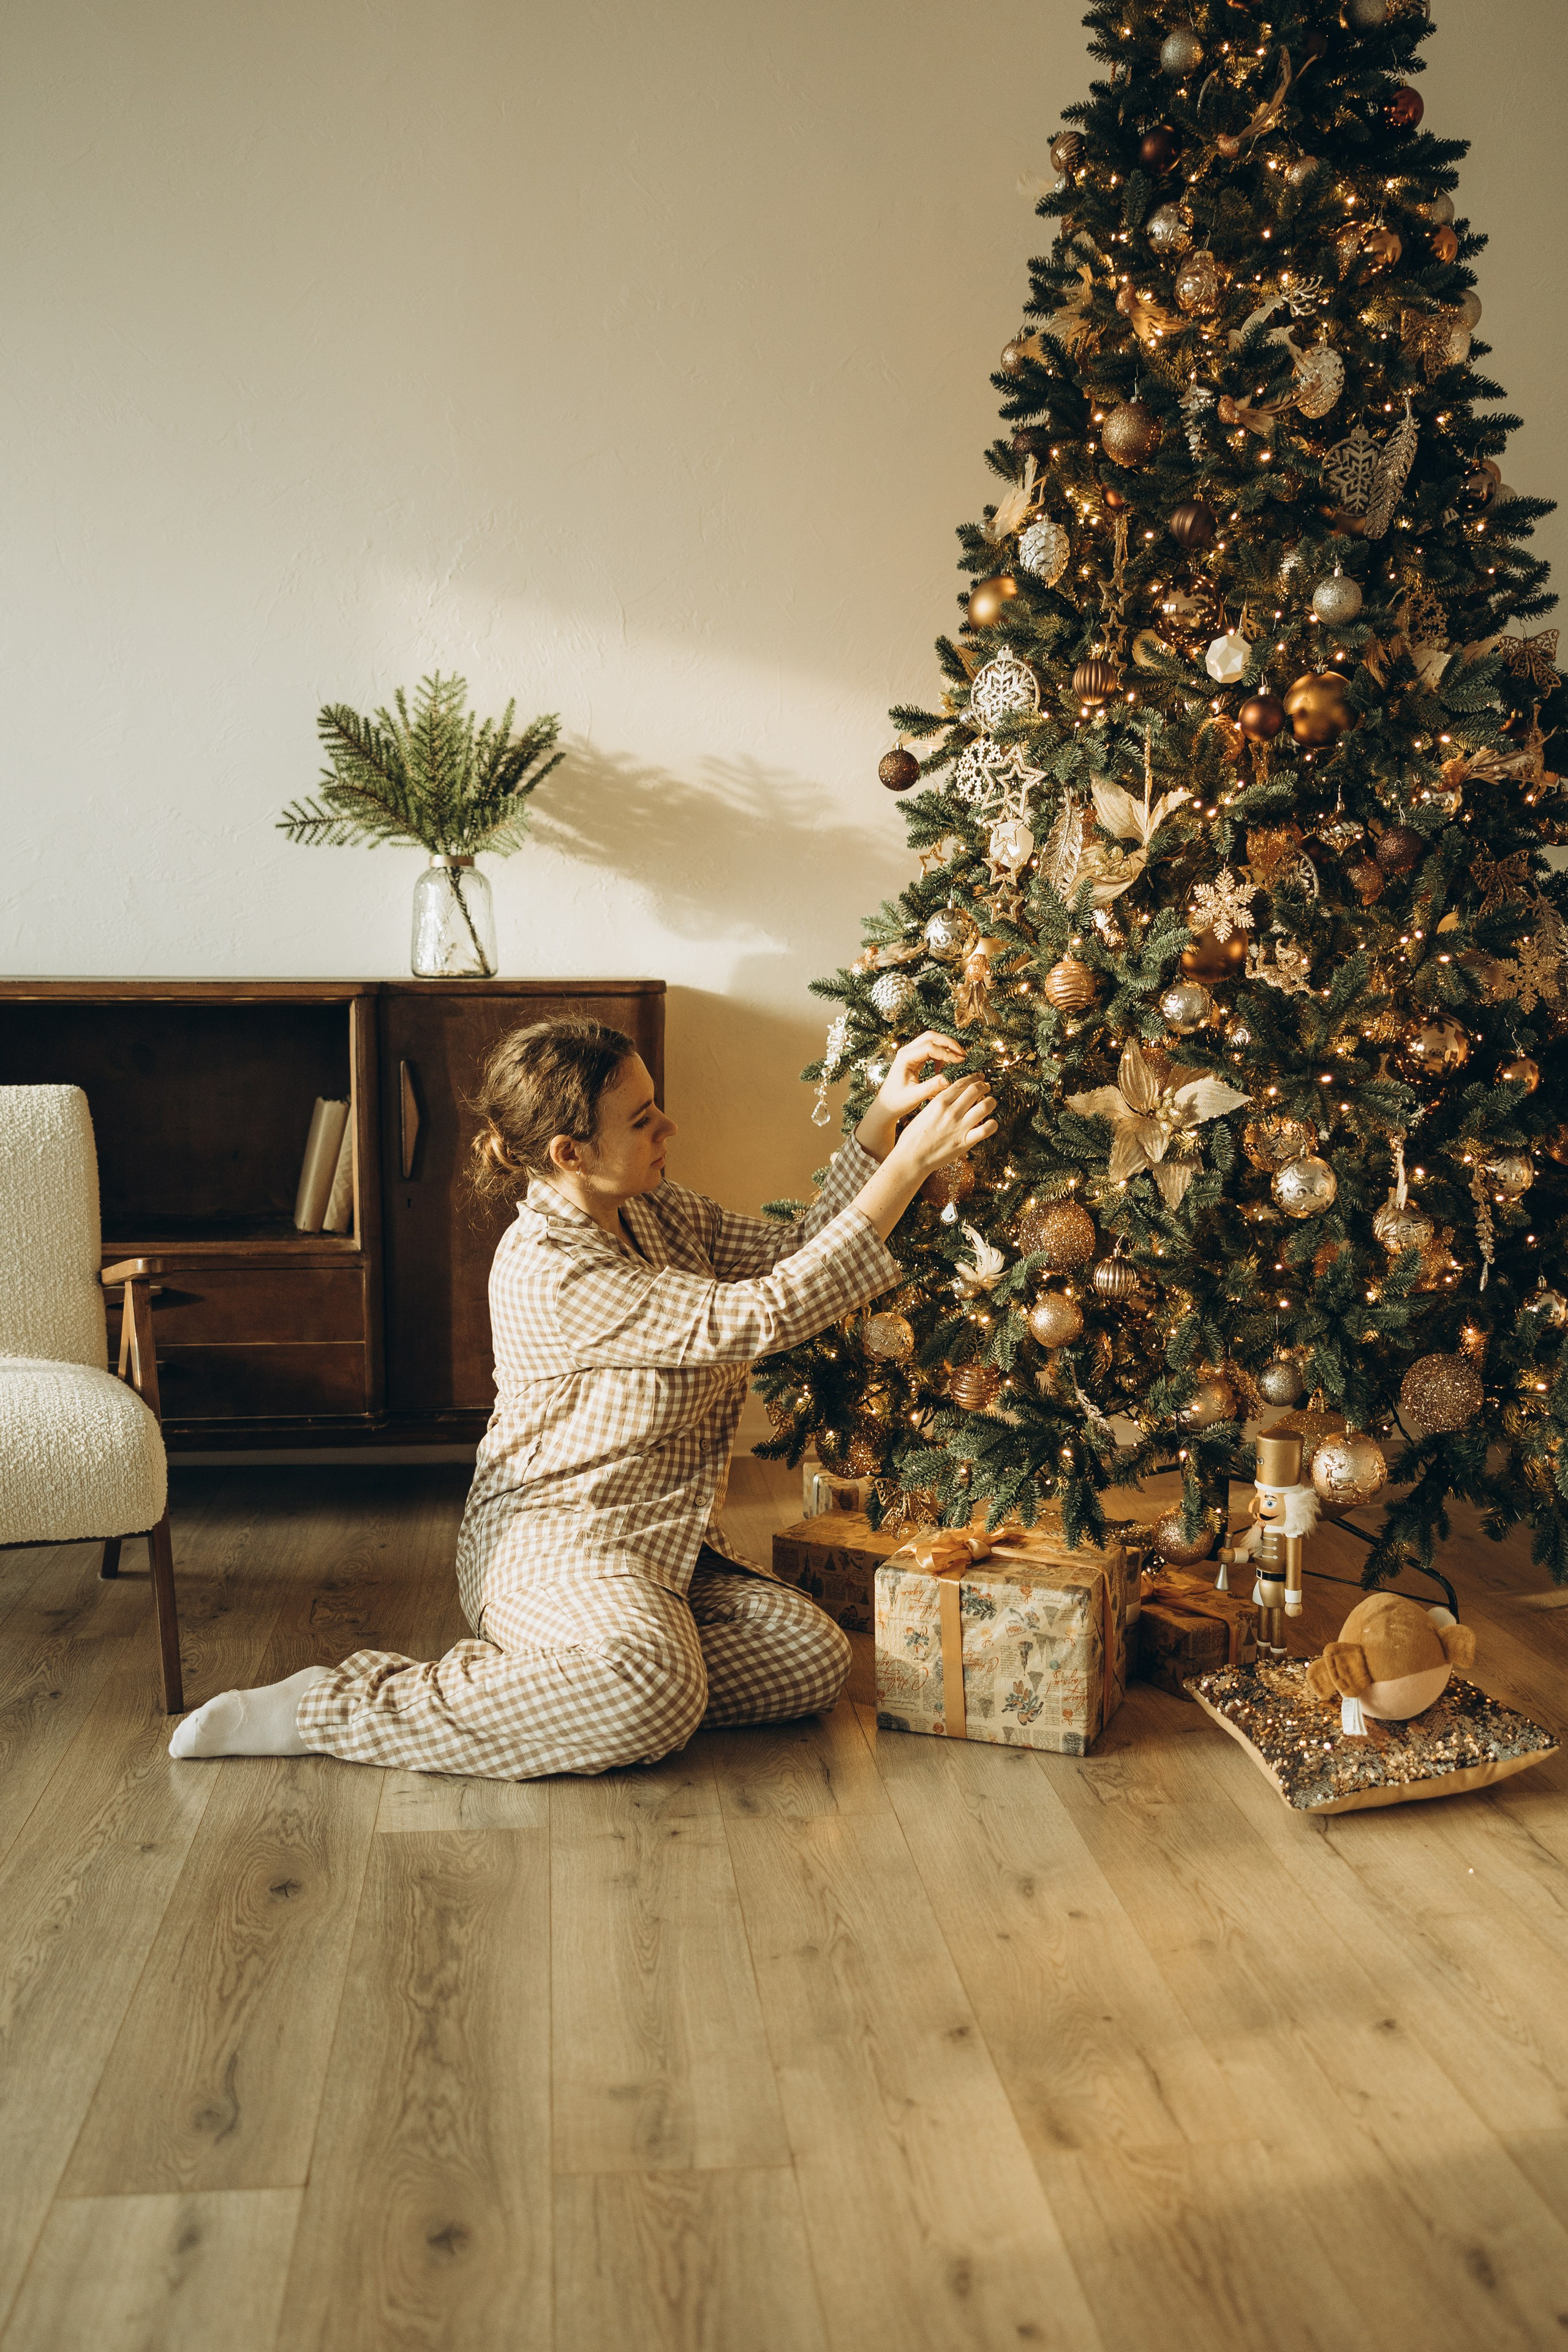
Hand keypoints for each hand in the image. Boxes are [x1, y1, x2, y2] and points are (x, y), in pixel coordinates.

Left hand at [855, 1032, 966, 1161]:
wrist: (886, 1105)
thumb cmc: (897, 1102)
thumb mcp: (915, 1096)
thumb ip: (932, 1087)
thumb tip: (950, 1079)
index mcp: (904, 1058)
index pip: (929, 1047)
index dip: (947, 1053)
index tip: (960, 1061)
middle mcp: (906, 1051)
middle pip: (931, 1037)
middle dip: (949, 1043)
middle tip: (963, 1055)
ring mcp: (910, 1053)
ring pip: (931, 1040)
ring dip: (946, 1046)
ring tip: (958, 1059)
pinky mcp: (914, 1058)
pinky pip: (930, 1048)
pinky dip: (940, 1053)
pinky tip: (943, 1067)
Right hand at [889, 1075, 997, 1179]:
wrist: (911, 1158)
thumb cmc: (914, 1136)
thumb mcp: (924, 1112)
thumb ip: (939, 1103)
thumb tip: (953, 1097)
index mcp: (939, 1102)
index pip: (962, 1083)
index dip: (974, 1078)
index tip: (979, 1078)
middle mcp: (951, 1112)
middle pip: (975, 1090)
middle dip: (984, 1086)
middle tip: (986, 1088)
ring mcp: (959, 1126)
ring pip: (985, 1106)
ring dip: (991, 1101)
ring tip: (991, 1102)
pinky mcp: (964, 1142)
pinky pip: (986, 1130)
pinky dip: (992, 1124)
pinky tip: (991, 1123)